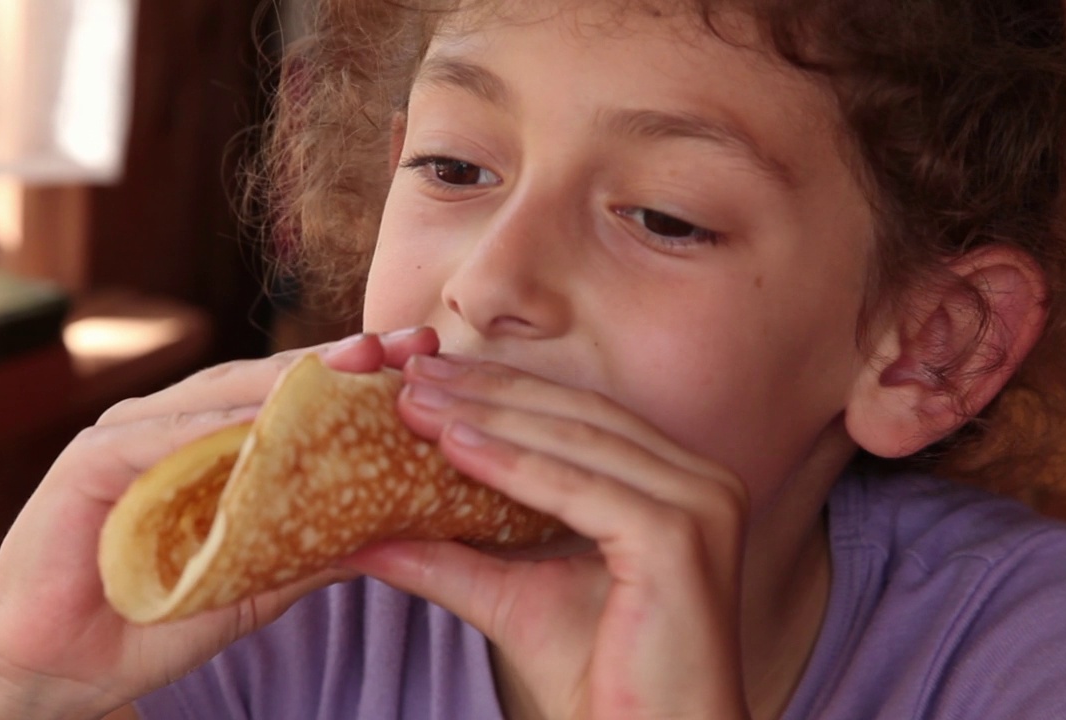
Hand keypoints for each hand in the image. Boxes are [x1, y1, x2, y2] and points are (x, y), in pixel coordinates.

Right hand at [0, 328, 438, 714]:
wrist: (51, 669)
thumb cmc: (146, 622)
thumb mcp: (248, 589)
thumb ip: (307, 554)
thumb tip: (389, 531)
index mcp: (208, 450)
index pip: (290, 404)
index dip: (354, 382)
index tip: (419, 362)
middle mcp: (172, 430)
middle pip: (263, 385)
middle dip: (337, 362)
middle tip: (406, 342)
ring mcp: (129, 437)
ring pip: (218, 398)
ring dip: (287, 379)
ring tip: (355, 362)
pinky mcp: (91, 461)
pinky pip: (161, 438)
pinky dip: (212, 428)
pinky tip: (266, 419)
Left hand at [344, 354, 750, 718]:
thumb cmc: (599, 679)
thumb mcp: (512, 598)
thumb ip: (449, 556)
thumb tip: (362, 538)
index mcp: (678, 484)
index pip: (578, 418)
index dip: (501, 391)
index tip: (426, 378)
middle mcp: (703, 483)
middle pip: (577, 417)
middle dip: (487, 391)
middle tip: (410, 375)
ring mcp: (700, 505)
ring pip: (575, 441)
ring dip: (488, 416)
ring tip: (415, 403)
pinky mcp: (679, 537)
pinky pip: (578, 488)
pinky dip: (512, 464)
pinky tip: (452, 445)